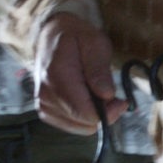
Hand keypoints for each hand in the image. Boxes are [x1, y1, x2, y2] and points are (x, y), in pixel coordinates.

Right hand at [36, 14, 119, 134]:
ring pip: (80, 127)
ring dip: (93, 113)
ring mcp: (43, 105)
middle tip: (107, 91)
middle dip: (103, 112)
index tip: (120, 99)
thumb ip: (99, 70)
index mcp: (57, 77)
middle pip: (85, 123)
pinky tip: (85, 97)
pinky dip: (83, 115)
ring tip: (94, 91)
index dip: (109, 112)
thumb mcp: (95, 43)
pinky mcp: (46, 111)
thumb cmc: (76, 37)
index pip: (86, 114)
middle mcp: (46, 95)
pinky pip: (72, 125)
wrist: (52, 35)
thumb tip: (106, 95)